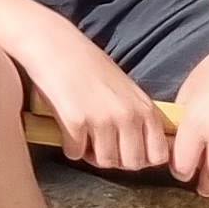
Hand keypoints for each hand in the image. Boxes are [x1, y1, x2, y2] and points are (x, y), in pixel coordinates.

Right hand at [18, 21, 170, 173]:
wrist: (50, 44)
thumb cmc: (84, 63)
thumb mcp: (125, 88)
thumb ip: (137, 115)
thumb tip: (140, 147)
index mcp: (144, 107)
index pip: (158, 154)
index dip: (141, 157)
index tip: (126, 150)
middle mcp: (128, 116)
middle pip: (132, 163)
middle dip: (115, 159)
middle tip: (100, 145)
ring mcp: (102, 120)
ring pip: (104, 162)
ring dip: (91, 154)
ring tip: (82, 137)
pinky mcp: (75, 122)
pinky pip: (75, 153)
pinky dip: (69, 146)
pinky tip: (65, 129)